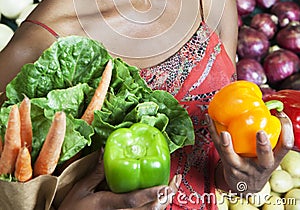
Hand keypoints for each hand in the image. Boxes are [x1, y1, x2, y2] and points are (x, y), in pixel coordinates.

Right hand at [58, 152, 180, 209]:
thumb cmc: (71, 208)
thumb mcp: (81, 188)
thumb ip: (96, 172)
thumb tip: (104, 151)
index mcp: (107, 205)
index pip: (132, 200)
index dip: (150, 193)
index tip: (164, 186)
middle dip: (162, 197)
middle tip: (174, 183)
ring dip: (160, 203)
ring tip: (170, 189)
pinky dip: (151, 207)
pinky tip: (157, 200)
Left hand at [207, 111, 293, 194]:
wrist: (245, 187)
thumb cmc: (259, 162)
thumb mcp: (270, 153)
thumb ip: (272, 134)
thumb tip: (272, 106)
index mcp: (273, 159)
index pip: (285, 146)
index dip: (286, 131)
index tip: (280, 115)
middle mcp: (260, 166)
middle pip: (265, 159)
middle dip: (263, 146)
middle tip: (260, 133)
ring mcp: (242, 169)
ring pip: (233, 159)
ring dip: (227, 146)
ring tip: (224, 134)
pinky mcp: (227, 165)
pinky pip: (218, 148)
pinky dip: (212, 132)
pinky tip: (209, 118)